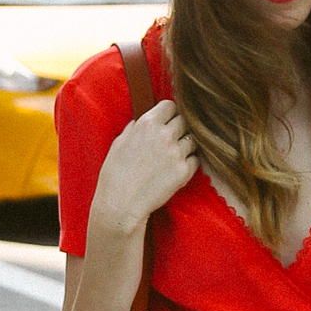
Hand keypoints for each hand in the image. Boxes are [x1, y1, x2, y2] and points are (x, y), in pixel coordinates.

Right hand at [88, 98, 197, 238]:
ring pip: (193, 139)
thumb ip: (135, 127)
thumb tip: (142, 120)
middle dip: (179, 127)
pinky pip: (195, 159)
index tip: (167, 119)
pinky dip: (189, 162)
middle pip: (185, 120)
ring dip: (186, 144)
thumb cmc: (115, 174)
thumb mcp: (119, 142)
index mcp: (147, 124)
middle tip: (172, 138)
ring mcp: (176, 153)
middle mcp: (164, 135)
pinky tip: (177, 168)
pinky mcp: (184, 172)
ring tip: (174, 154)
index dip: (169, 112)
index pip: (170, 105)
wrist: (121, 204)